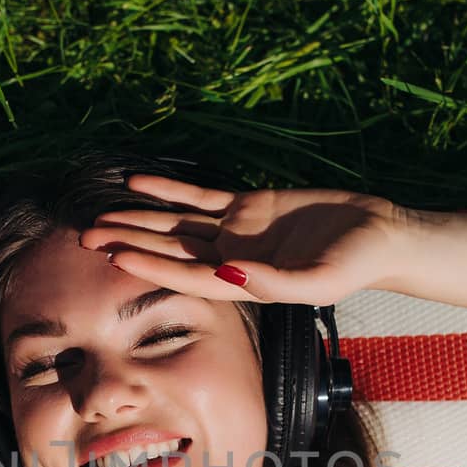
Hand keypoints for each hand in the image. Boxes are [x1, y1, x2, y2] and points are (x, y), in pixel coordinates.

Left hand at [76, 173, 417, 307]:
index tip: (115, 257)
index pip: (185, 276)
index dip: (149, 266)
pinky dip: (170, 191)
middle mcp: (232, 259)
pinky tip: (137, 183)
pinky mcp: (250, 205)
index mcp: (244, 283)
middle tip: (85, 239)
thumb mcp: (318, 281)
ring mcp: (238, 231)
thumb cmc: (355, 265)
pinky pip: (200, 198)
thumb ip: (273, 282)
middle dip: (129, 244)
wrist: (381, 236)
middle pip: (170, 251)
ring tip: (99, 217)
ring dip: (140, 220)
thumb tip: (228, 274)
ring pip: (177, 224)